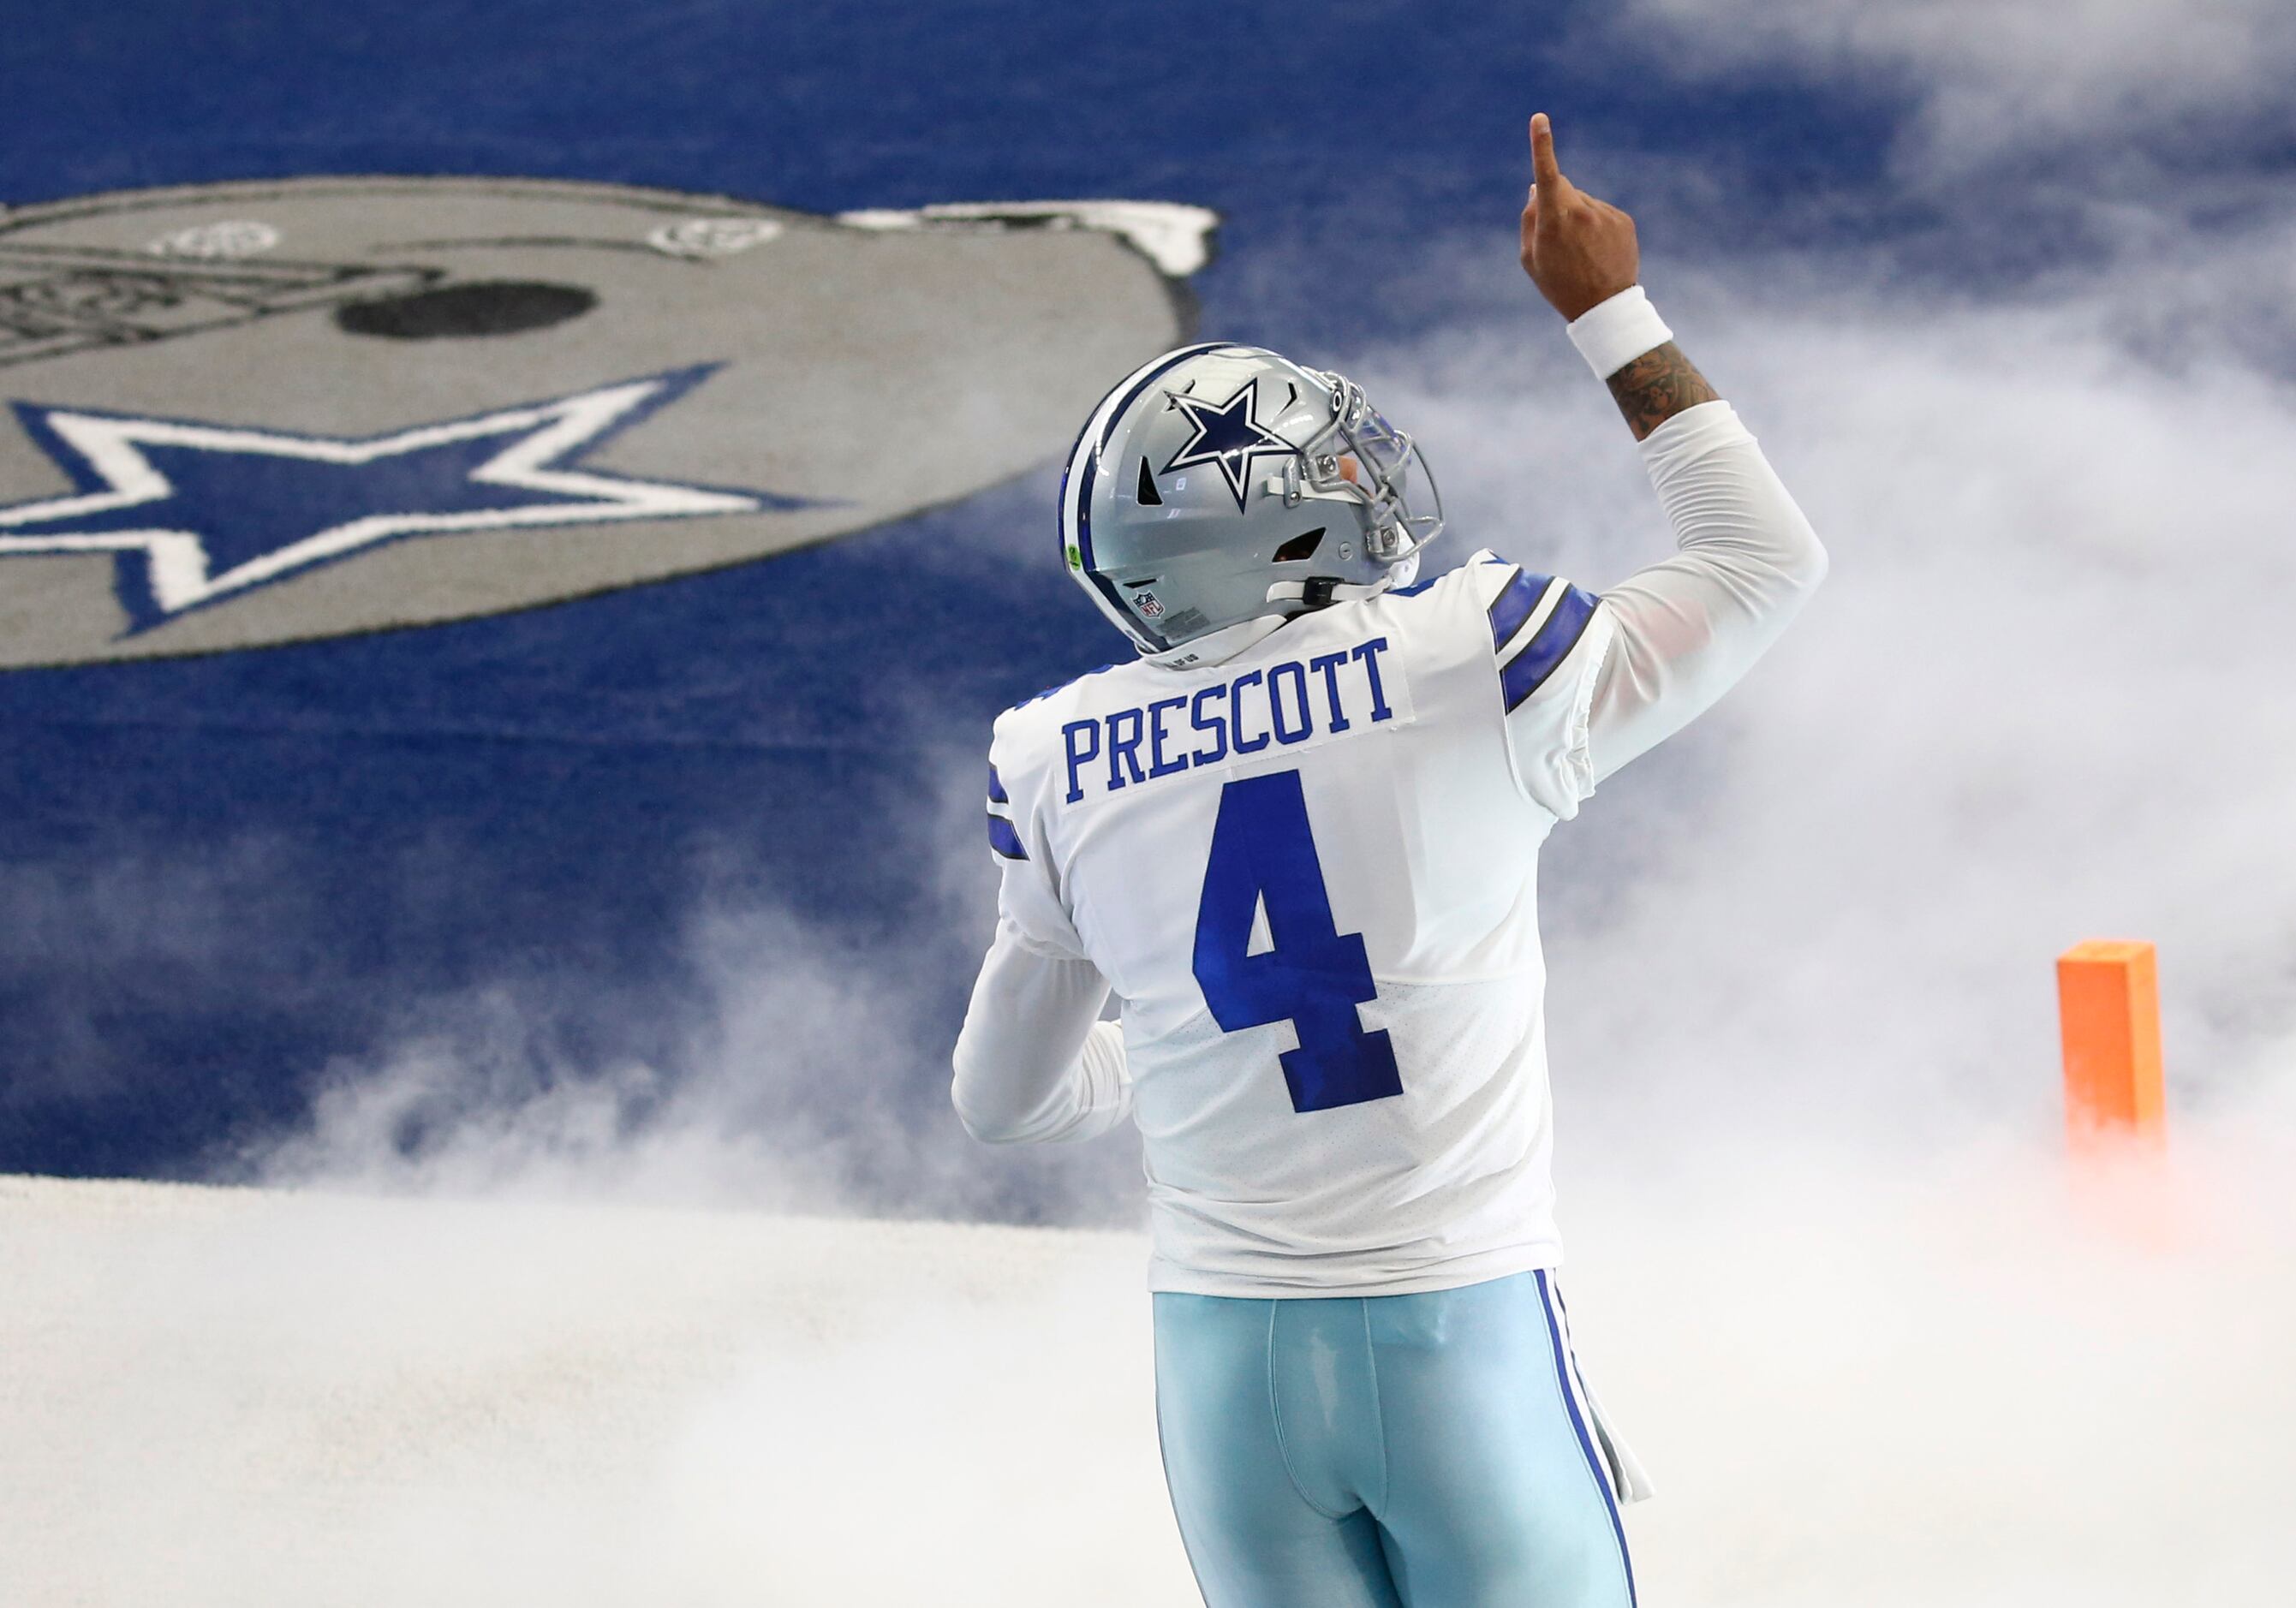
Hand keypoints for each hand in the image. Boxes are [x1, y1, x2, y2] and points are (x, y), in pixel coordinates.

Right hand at [1519, 112, 1639, 321]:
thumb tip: (1537, 187)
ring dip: (1578, 218)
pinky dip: (1597, 227)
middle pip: (1563, 188)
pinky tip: (1599, 251)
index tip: (1540, 118)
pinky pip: (1603, 213)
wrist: (1604, 308)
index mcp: (1553, 220)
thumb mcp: (1531, 258)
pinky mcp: (1623, 220)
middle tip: (1559, 240)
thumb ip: (1530, 218)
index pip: (1545, 174)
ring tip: (1583, 252)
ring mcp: (1604, 214)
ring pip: (1583, 202)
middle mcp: (1581, 211)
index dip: (1541, 145)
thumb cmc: (1559, 285)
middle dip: (1557, 203)